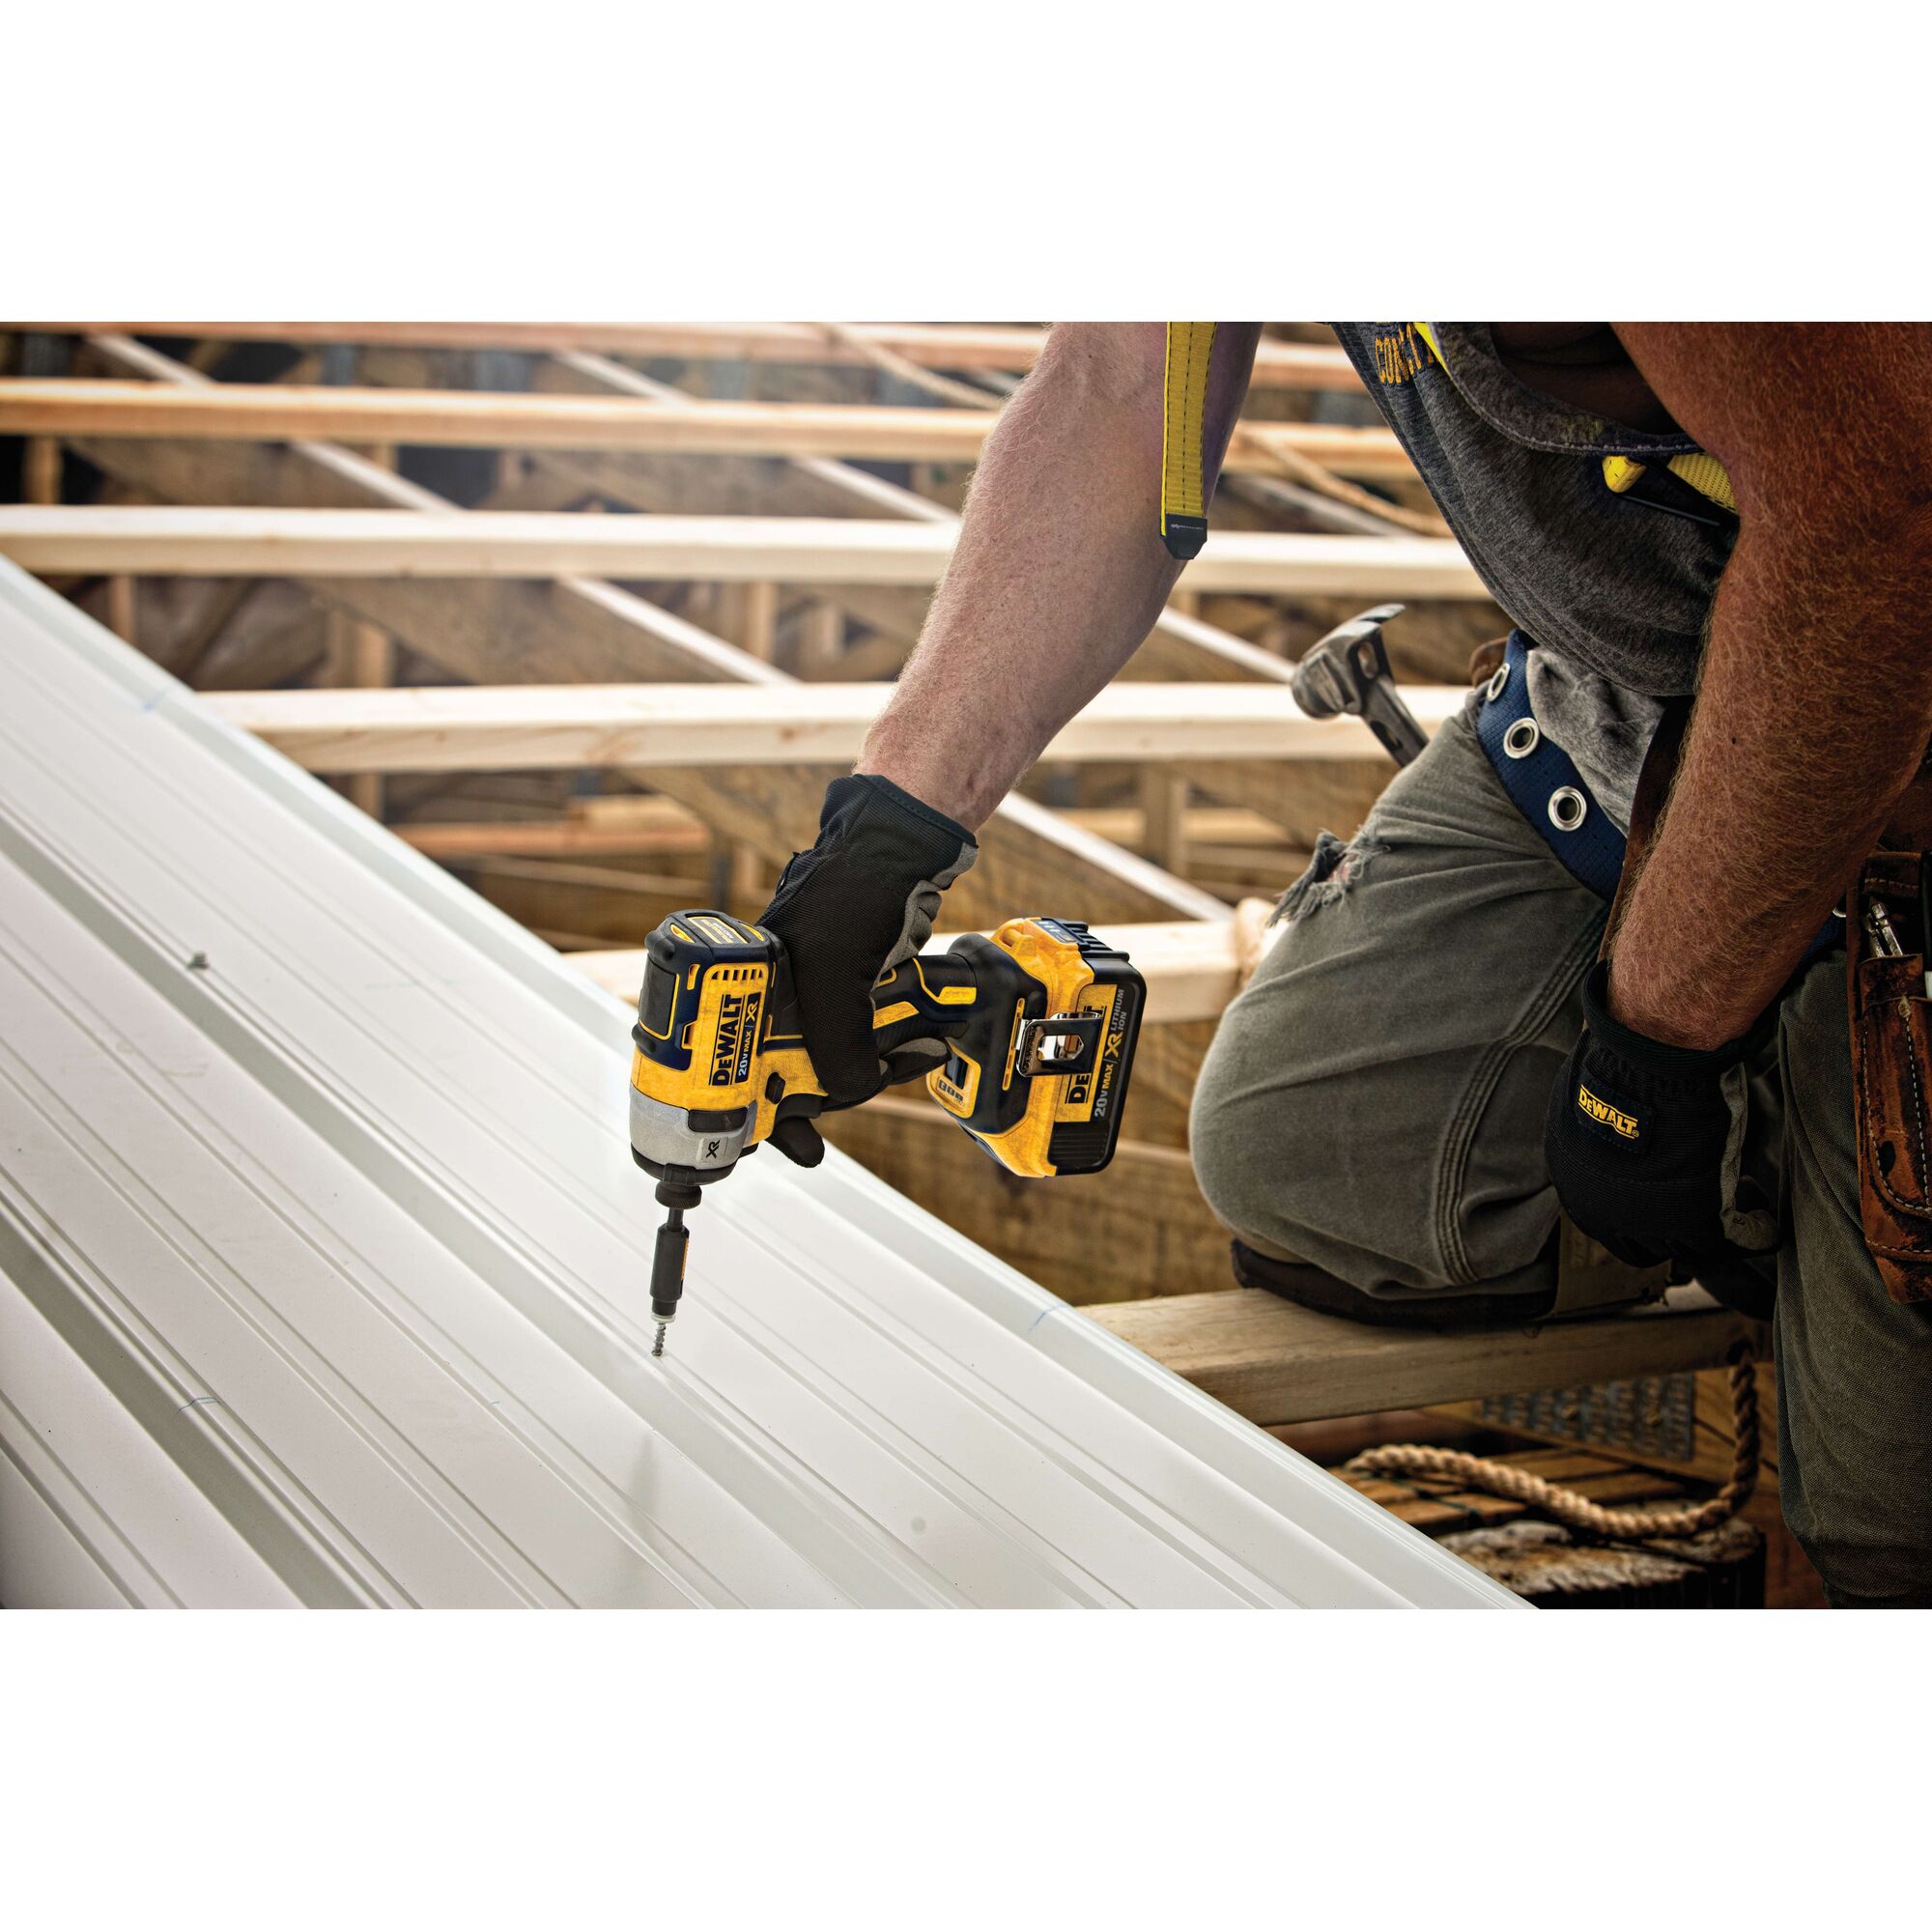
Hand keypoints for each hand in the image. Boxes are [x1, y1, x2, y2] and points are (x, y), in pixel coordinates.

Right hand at [755, 774, 975, 1166]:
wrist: (901, 852)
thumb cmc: (850, 894)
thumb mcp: (834, 975)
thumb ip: (835, 1045)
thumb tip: (850, 1093)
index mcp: (746, 990)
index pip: (733, 1067)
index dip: (754, 1113)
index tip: (786, 1145)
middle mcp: (773, 997)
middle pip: (788, 1073)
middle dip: (824, 1099)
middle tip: (849, 1113)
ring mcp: (814, 994)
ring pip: (833, 1061)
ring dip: (871, 1074)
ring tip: (911, 1061)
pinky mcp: (852, 990)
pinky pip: (865, 1038)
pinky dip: (891, 1052)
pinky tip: (919, 1050)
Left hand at [1544, 960, 1777, 1271]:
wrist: (1650, 1058)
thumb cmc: (1624, 1066)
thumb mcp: (1599, 1108)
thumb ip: (1607, 1140)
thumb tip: (1622, 1138)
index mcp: (1574, 1185)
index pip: (1606, 1222)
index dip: (1637, 1215)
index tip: (1662, 1202)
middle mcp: (1604, 1213)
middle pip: (1641, 1247)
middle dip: (1669, 1234)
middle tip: (1698, 1213)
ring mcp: (1650, 1222)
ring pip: (1691, 1250)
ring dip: (1715, 1237)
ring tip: (1741, 1213)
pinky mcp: (1699, 1220)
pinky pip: (1737, 1237)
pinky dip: (1757, 1232)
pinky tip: (1766, 1223)